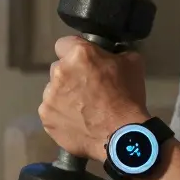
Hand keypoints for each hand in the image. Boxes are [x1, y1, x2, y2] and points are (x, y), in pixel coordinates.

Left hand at [39, 36, 148, 161]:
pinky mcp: (46, 117)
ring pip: (53, 91)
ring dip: (64, 96)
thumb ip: (117, 53)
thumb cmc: (128, 98)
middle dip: (70, 76)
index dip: (74, 52)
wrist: (122, 136)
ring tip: (82, 110)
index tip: (84, 63)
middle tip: (86, 88)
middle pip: (58, 68)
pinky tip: (76, 122)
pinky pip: (51, 111)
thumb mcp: (132, 64)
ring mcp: (49, 96)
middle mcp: (59, 71)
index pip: (64, 44)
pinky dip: (61, 115)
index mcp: (78, 54)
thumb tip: (112, 53)